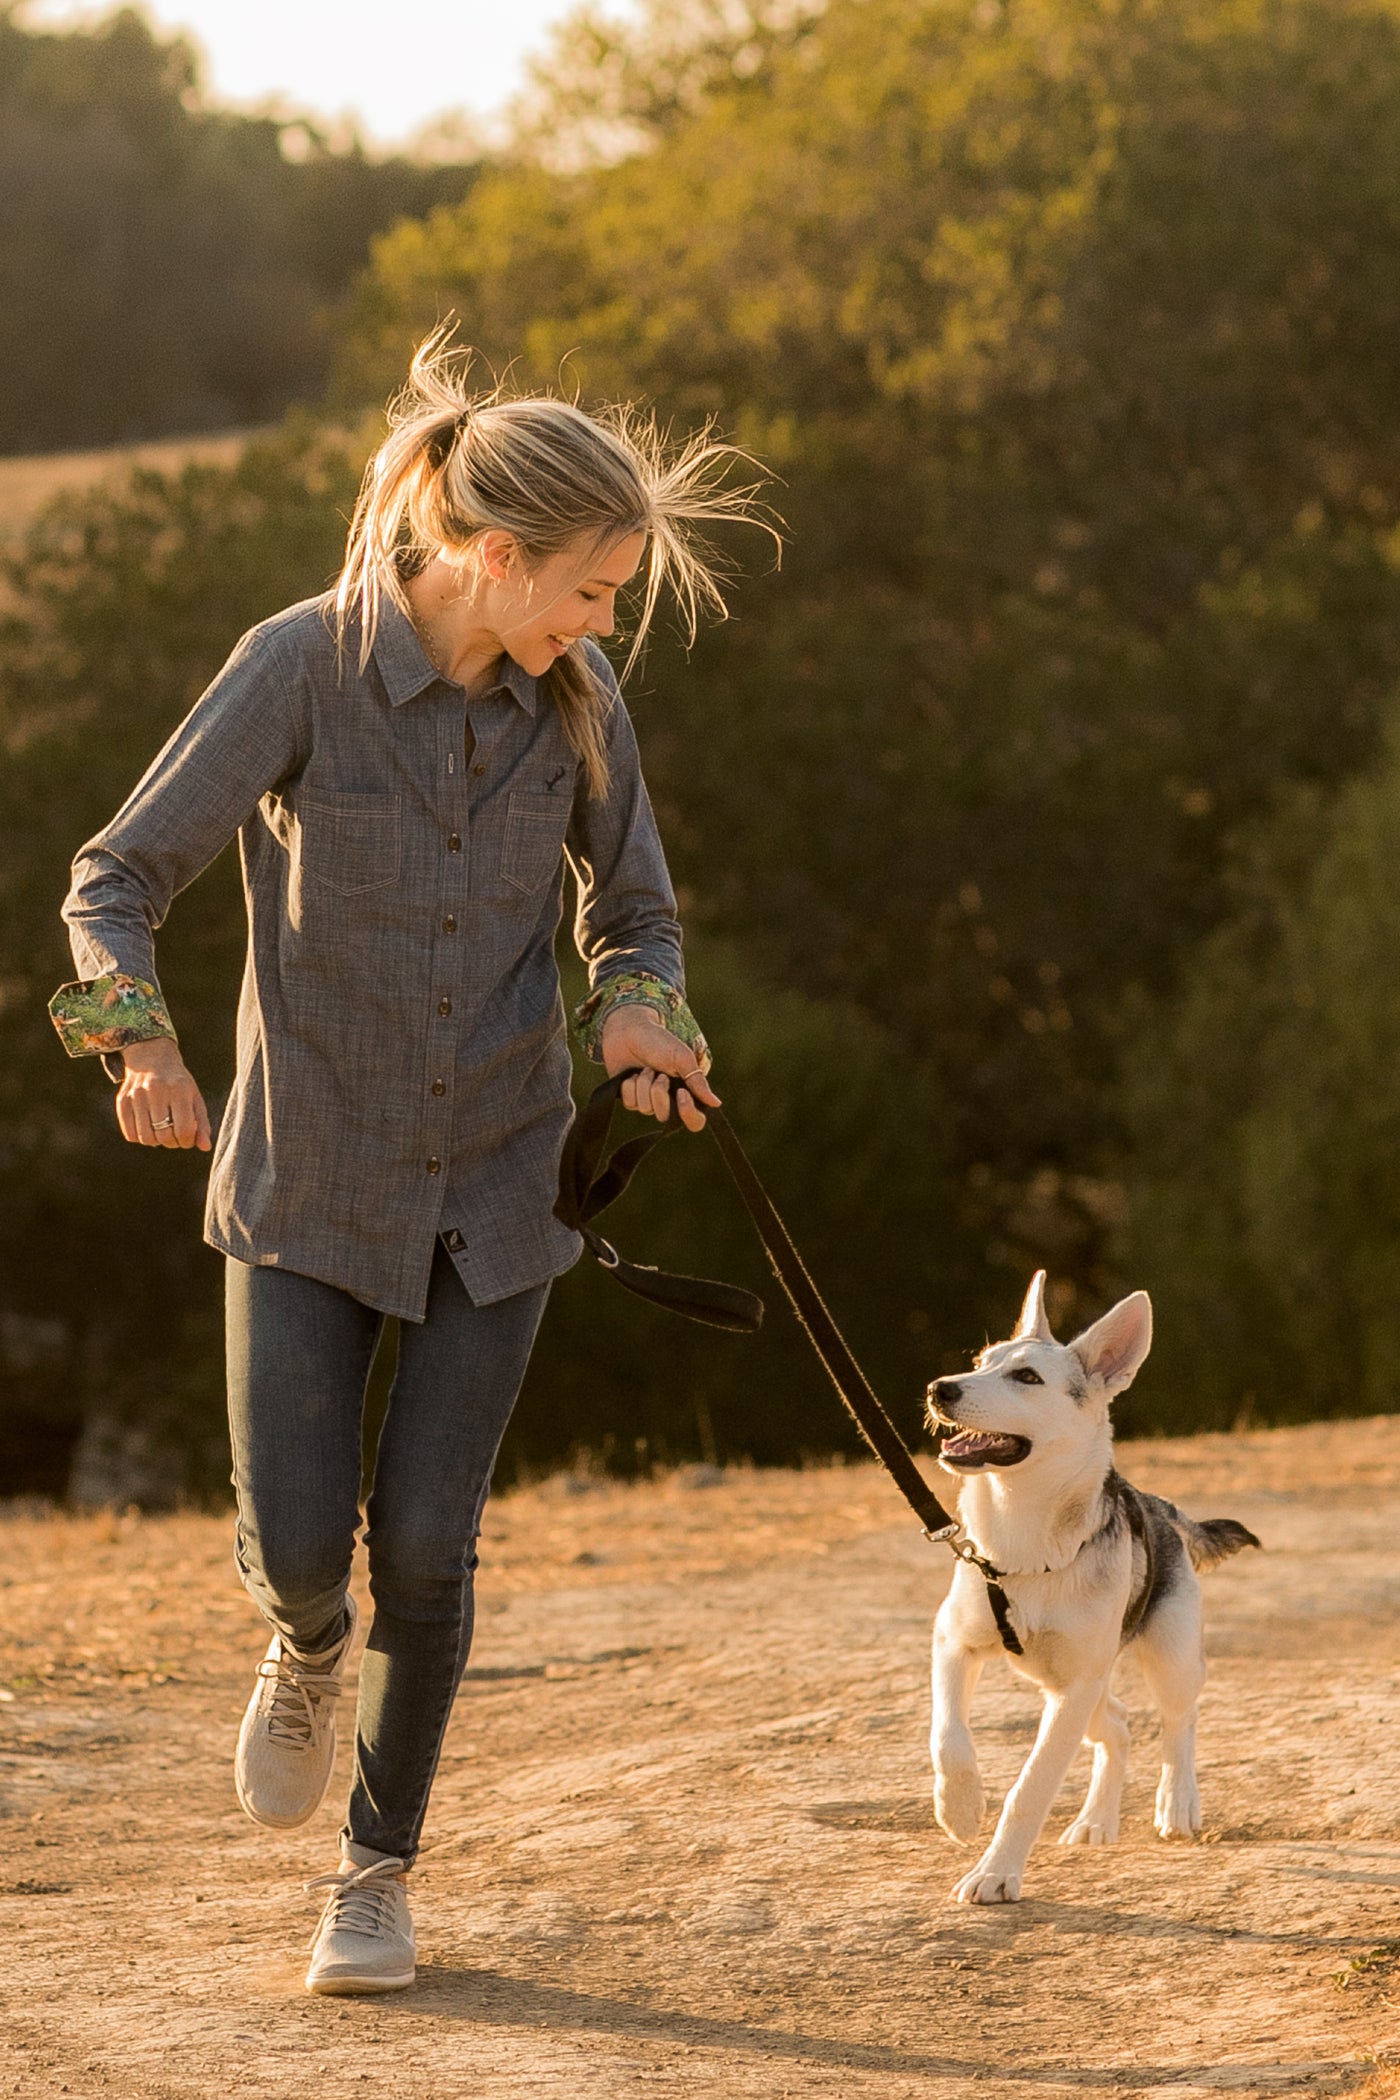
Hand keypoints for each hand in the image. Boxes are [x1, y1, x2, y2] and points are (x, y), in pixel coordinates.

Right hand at [116, 1037, 211, 1151]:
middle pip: (164, 1136)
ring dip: (156, 1141)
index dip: (187, 1141)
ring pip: (146, 1138)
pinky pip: (130, 1134)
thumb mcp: (194, 1097)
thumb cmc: (178, 1082)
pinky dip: (140, 1138)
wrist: (151, 1057)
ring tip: (161, 1131)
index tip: (187, 1138)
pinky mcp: (122, 1100)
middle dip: (172, 1142)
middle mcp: (157, 1090)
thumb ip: (201, 1122)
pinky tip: (147, 1127)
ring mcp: (137, 1095)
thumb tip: (205, 1147)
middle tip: (174, 1135)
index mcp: (179, 1089)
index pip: (184, 1129)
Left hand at [600, 1007, 720, 1133]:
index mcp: (685, 1090)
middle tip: (658, 1072)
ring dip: (643, 1084)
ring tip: (644, 1068)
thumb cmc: (659, 1041)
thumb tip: (716, 1103)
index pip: (694, 1121)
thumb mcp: (682, 1058)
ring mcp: (647, 1099)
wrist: (630, 1030)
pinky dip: (630, 1086)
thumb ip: (697, 1082)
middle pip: (665, 1116)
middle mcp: (667, 1099)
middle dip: (659, 1091)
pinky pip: (631, 1103)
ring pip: (646, 1109)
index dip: (689, 1113)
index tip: (681, 1093)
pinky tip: (631, 1073)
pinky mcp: (630, 1096)